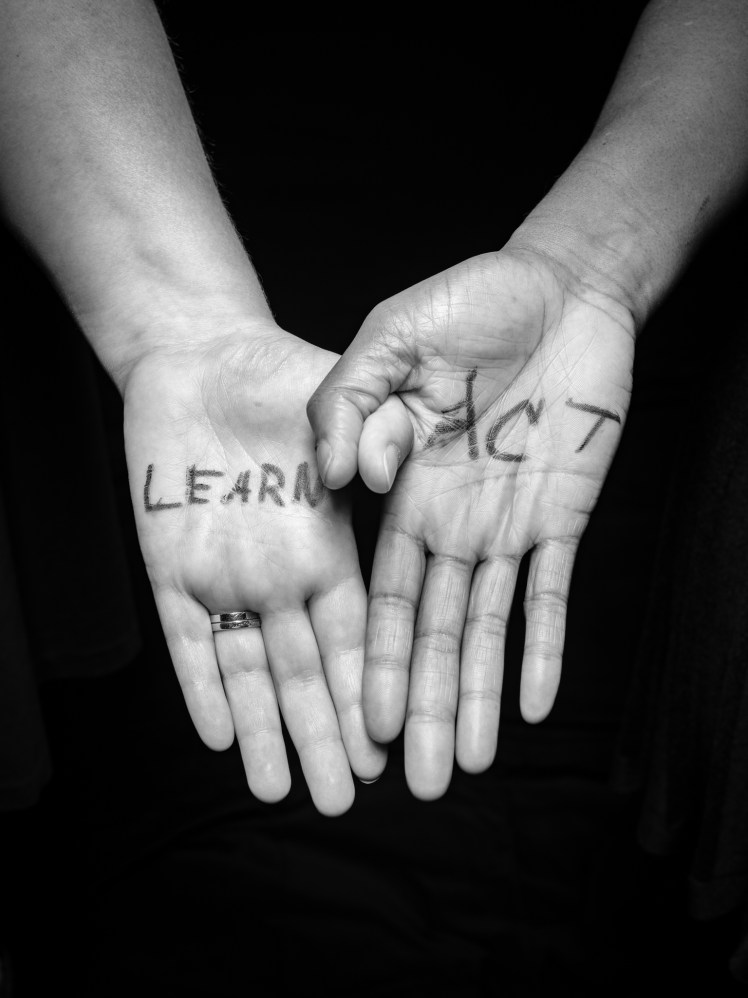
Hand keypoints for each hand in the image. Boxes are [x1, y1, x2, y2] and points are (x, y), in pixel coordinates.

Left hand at [124, 322, 385, 814]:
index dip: (374, 687)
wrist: (203, 360)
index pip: (358, 633)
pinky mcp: (170, 565)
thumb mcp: (334, 402)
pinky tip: (216, 736)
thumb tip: (376, 473)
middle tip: (345, 799)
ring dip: (262, 729)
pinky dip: (198, 685)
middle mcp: (284, 574)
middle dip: (324, 735)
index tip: (394, 742)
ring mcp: (227, 574)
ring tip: (279, 791)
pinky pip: (185, 637)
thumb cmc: (279, 374)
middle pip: (306, 669)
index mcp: (332, 543)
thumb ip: (362, 438)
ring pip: (247, 669)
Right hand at [307, 248, 634, 797]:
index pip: (382, 591)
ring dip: (475, 694)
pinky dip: (544, 648)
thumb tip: (345, 476)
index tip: (359, 720)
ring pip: (488, 626)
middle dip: (422, 702)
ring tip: (462, 763)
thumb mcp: (392, 336)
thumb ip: (352, 399)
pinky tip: (530, 705)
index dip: (372, 657)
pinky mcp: (565, 514)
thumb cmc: (471, 299)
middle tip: (413, 779)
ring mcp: (510, 523)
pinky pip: (554, 593)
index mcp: (405, 487)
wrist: (561, 285)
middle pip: (432, 628)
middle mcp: (453, 520)